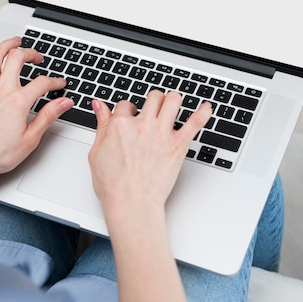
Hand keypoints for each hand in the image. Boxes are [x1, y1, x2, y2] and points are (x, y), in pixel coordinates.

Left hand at [0, 37, 73, 190]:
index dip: (55, 82)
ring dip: (6, 44)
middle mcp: (1, 90)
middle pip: (18, 58)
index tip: (59, 84)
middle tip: (38, 57)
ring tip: (14, 41)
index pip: (42, 83)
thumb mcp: (30, 139)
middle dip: (31, 53)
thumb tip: (64, 103)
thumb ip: (48, 116)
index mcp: (18, 101)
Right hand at [88, 91, 211, 216]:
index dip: (127, 109)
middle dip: (152, 101)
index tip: (129, 116)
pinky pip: (195, 122)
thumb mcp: (96, 153)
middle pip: (153, 97)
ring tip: (171, 106)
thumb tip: (99, 106)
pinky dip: (203, 112)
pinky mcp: (178, 145)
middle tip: (152, 109)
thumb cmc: (113, 185)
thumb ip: (100, 125)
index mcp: (120, 126)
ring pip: (173, 100)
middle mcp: (142, 126)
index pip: (125, 104)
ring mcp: (162, 134)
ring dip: (172, 100)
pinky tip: (206, 107)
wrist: (131, 204)